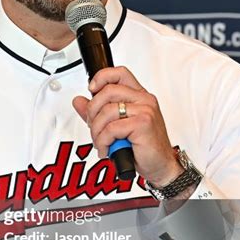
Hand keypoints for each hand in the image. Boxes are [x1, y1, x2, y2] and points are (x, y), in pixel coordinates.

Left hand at [72, 66, 181, 185]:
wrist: (160, 166)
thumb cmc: (143, 147)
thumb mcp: (116, 126)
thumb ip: (97, 112)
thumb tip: (79, 101)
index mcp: (138, 96)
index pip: (119, 73)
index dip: (101, 78)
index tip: (91, 90)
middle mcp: (143, 100)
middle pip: (107, 91)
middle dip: (93, 112)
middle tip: (95, 128)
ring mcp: (145, 110)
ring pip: (107, 111)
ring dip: (97, 131)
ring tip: (102, 143)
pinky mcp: (143, 124)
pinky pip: (112, 128)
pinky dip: (104, 141)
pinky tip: (108, 149)